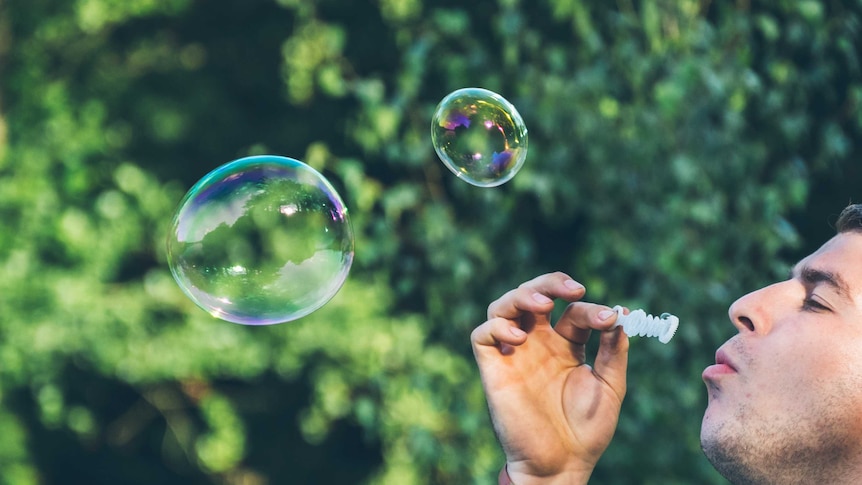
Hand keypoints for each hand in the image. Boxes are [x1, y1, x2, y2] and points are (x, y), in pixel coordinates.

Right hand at [471, 272, 628, 483]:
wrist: (561, 464)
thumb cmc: (586, 430)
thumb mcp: (610, 386)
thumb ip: (613, 352)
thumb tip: (620, 317)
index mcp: (565, 345)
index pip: (572, 311)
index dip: (590, 309)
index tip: (610, 319)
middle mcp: (537, 343)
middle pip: (534, 295)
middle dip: (551, 283)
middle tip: (573, 288)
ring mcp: (514, 353)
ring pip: (505, 306)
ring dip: (522, 295)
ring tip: (543, 302)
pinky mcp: (493, 368)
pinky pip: (482, 335)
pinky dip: (496, 326)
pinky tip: (518, 335)